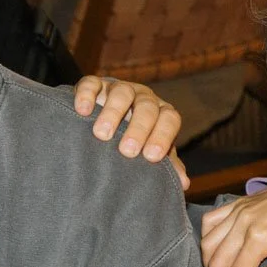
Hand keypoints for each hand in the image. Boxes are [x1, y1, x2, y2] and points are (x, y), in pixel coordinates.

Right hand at [72, 74, 188, 187]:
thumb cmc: (135, 140)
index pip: (169, 119)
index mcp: (161, 113)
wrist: (107, 118)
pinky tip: (82, 111)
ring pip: (122, 92)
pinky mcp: (96, 84)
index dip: (163, 136)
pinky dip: (87, 95)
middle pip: (147, 107)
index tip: (151, 156)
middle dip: (138, 129)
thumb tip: (183, 183)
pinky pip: (92, 83)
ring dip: (113, 112)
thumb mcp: (150, 150)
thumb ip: (166, 164)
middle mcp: (144, 98)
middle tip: (127, 150)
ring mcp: (120, 88)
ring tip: (102, 134)